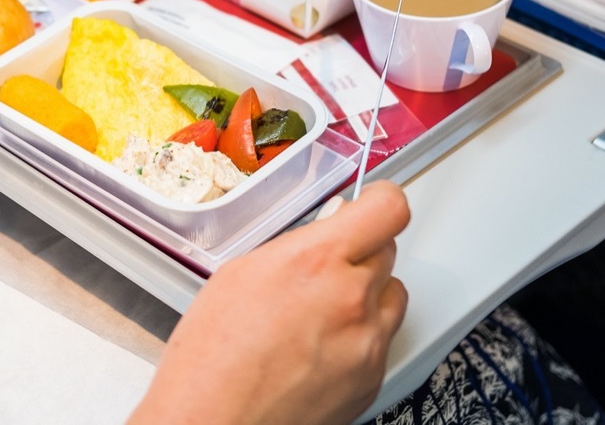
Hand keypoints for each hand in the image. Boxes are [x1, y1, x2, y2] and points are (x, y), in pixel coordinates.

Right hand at [131, 181, 409, 424]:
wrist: (215, 424)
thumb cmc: (212, 359)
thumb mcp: (241, 274)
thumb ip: (295, 245)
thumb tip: (328, 227)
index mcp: (316, 261)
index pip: (388, 209)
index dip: (380, 201)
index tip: (370, 203)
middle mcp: (351, 299)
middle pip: (388, 251)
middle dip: (360, 251)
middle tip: (326, 266)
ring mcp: (367, 343)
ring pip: (392, 296)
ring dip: (368, 293)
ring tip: (323, 311)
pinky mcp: (372, 379)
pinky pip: (383, 340)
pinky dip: (360, 337)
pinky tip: (320, 347)